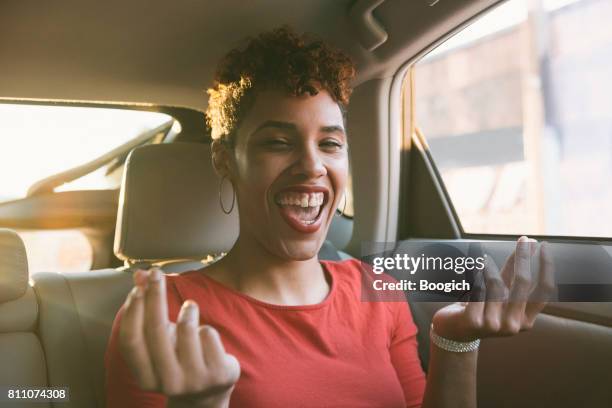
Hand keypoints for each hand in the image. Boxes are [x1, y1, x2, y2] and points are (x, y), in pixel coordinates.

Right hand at [118, 268, 239, 407]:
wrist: (208, 393)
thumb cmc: (178, 358)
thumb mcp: (160, 340)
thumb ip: (147, 310)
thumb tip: (139, 273)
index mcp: (146, 377)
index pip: (131, 340)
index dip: (132, 311)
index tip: (138, 287)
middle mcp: (167, 383)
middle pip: (156, 330)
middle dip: (155, 296)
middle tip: (157, 274)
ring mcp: (194, 380)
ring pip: (187, 329)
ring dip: (187, 310)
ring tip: (189, 307)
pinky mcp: (218, 374)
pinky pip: (208, 334)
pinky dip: (206, 328)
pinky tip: (206, 337)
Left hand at [431, 236, 555, 341]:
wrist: (455, 331)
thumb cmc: (483, 307)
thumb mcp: (502, 292)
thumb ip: (514, 271)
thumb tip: (531, 243)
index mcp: (526, 320)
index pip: (545, 291)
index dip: (547, 267)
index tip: (544, 246)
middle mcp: (514, 325)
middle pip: (523, 283)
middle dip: (524, 257)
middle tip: (524, 239)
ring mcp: (494, 325)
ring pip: (496, 284)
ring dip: (490, 267)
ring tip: (485, 259)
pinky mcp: (474, 321)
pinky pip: (477, 288)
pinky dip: (476, 275)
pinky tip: (473, 267)